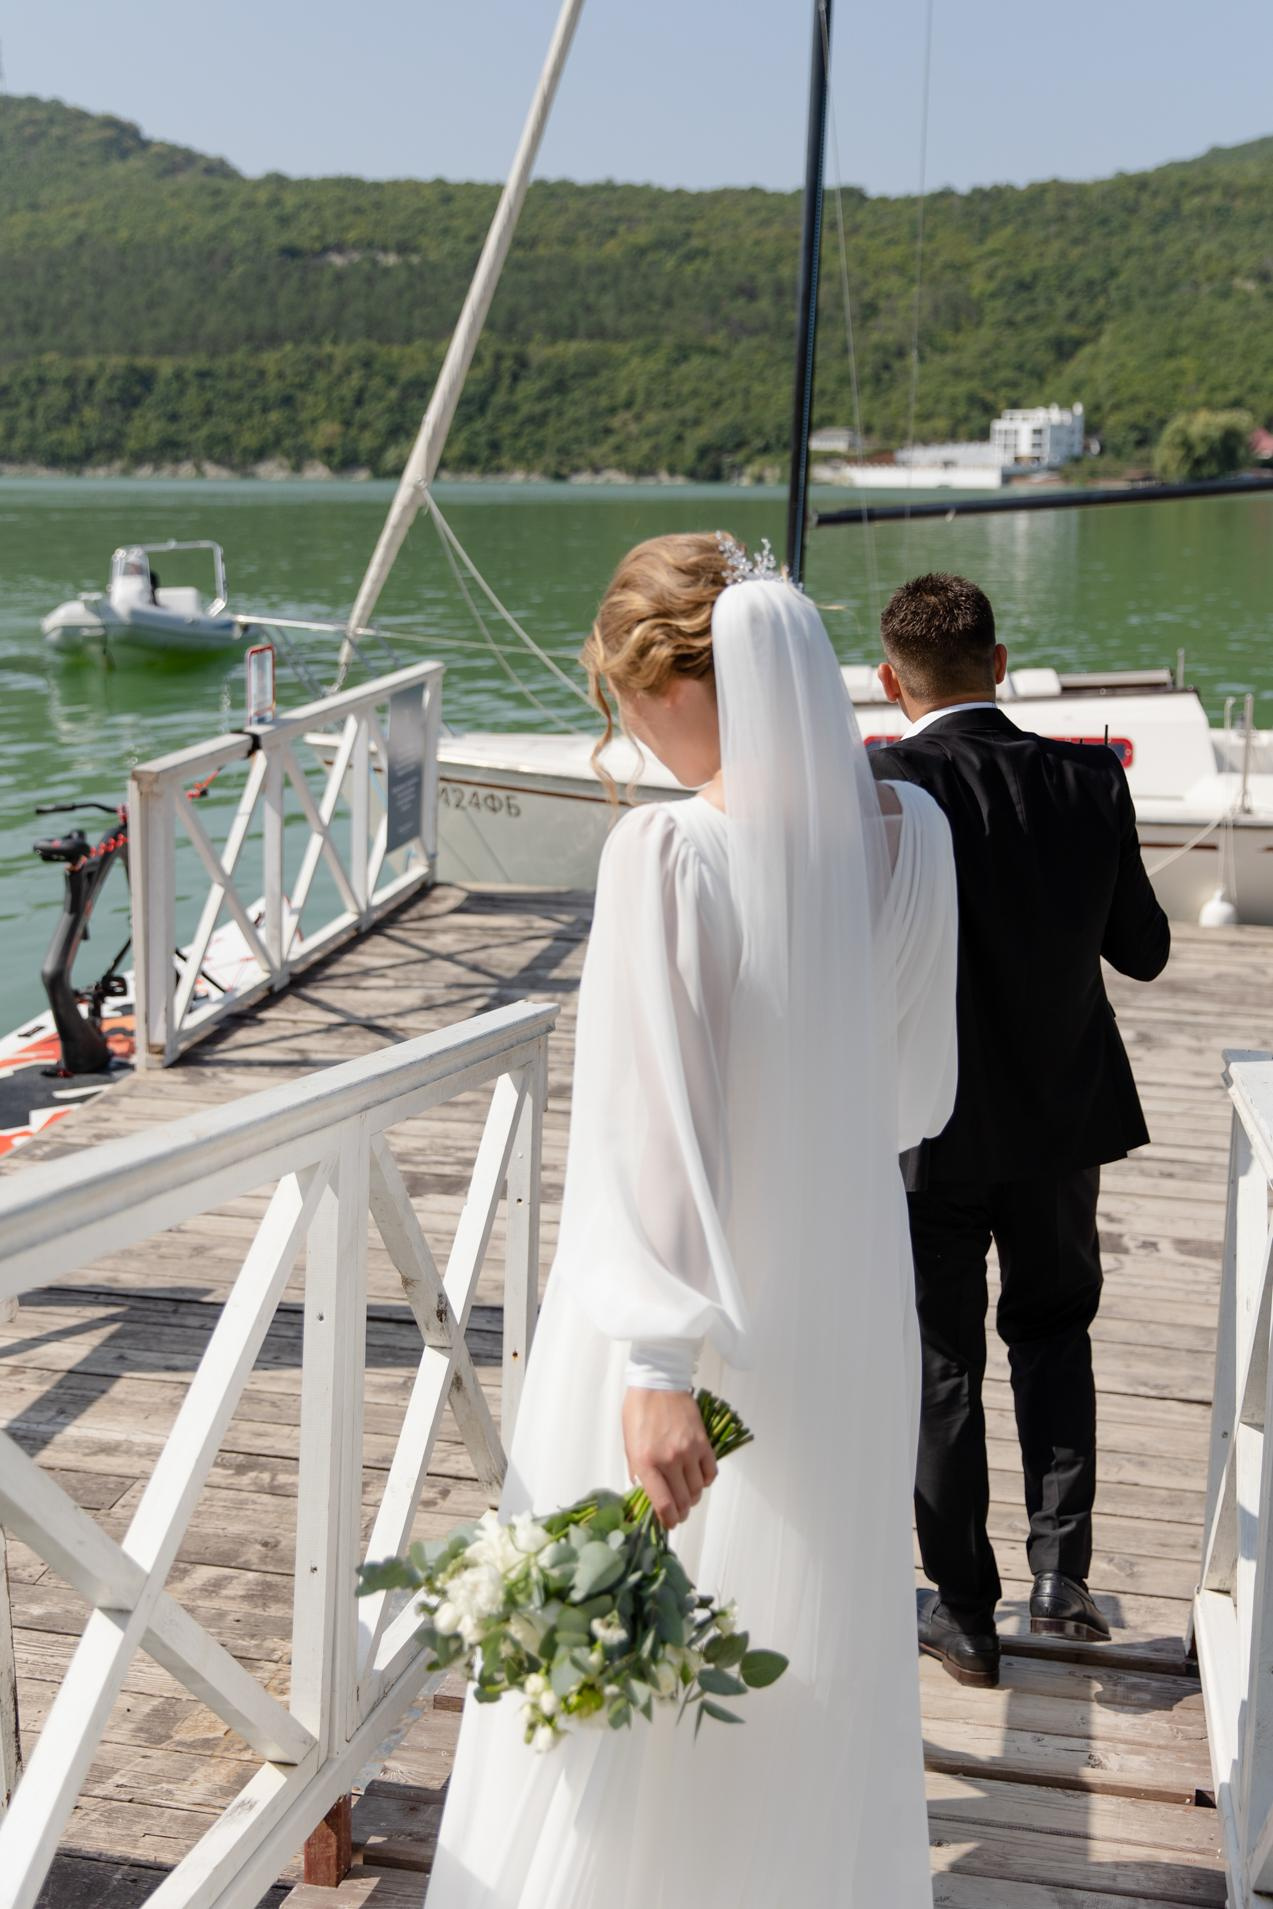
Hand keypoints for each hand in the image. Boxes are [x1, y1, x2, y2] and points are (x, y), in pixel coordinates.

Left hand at [622, 1388, 717, 1529]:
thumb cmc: (639, 1411)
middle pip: (682, 1501)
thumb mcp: (628, 1443)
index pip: (663, 1504)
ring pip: (697, 1489)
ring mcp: (688, 1451)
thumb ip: (637, 1470)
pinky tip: (698, 1478)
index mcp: (646, 1462)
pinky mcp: (702, 1442)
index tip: (669, 1524)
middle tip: (679, 1513)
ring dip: (692, 1497)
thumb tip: (644, 1491)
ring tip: (687, 1495)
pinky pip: (710, 1472)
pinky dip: (705, 1481)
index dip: (668, 1520)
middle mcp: (669, 1460)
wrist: (658, 1382)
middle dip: (681, 1513)